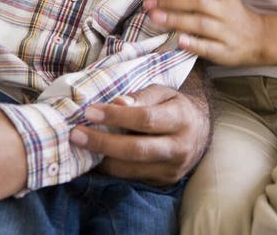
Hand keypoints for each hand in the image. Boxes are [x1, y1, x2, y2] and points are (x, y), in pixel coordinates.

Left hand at [69, 83, 209, 185]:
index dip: (116, 117)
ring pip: (131, 169)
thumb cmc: (174, 105)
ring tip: (79, 147)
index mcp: (180, 118)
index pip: (145, 119)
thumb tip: (117, 102)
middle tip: (76, 134)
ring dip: (102, 159)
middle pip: (136, 149)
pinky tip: (95, 158)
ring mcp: (172, 170)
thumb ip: (141, 97)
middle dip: (103, 143)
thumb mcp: (162, 92)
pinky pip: (132, 177)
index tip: (90, 112)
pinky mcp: (163, 183)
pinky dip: (111, 169)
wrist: (200, 132)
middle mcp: (179, 148)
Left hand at [144, 0, 264, 65]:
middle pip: (197, 0)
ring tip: (155, 17)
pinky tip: (179, 40)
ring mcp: (226, 31)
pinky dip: (194, 43)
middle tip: (148, 3)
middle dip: (170, 0)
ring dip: (176, 20)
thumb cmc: (233, 12)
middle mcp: (225, 10)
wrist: (258, 38)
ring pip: (201, 23)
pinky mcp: (225, 51)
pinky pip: (209, 47)